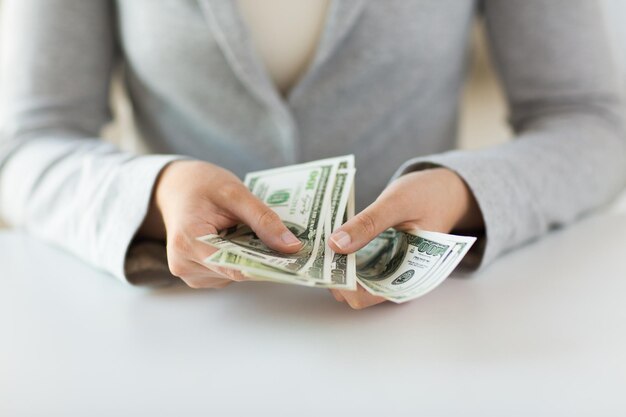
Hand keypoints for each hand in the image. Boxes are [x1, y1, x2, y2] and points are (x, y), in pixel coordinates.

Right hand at [139, 160, 301, 288]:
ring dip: (251, 257)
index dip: (267, 265)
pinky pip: (229, 272)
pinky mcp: (198, 275)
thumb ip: (263, 219)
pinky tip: (242, 239)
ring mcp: (190, 273)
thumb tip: (291, 246)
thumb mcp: (235, 193)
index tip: (295, 259)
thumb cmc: (201, 185)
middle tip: (285, 240)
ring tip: (253, 231)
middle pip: (237, 271)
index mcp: (188, 241)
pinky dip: (241, 258)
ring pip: (235, 274)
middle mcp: (184, 264)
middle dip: (262, 257)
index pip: (234, 266)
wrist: (176, 188)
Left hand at [328, 168, 482, 308]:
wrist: (447, 190)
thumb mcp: (397, 203)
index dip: (342, 284)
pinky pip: (356, 266)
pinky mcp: (381, 260)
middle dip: (333, 275)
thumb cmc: (429, 195)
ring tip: (317, 246)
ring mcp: (389, 271)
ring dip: (335, 267)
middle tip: (312, 252)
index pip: (367, 296)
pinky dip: (342, 257)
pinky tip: (329, 242)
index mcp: (411, 275)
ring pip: (353, 281)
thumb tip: (336, 244)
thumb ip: (368, 224)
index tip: (321, 264)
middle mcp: (399, 280)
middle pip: (356, 292)